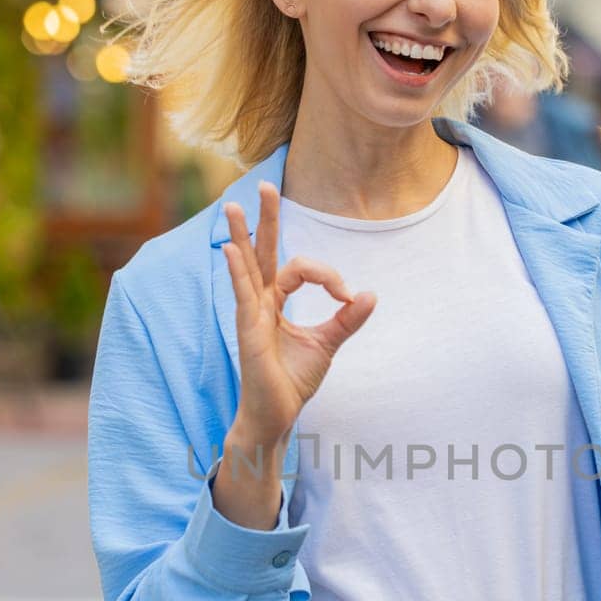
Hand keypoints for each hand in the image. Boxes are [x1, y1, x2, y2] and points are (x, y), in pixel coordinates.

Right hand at [222, 183, 376, 443]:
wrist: (278, 416)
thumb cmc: (293, 380)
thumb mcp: (327, 344)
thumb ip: (347, 319)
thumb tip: (370, 294)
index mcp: (275, 301)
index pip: (299, 268)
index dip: (327, 275)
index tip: (346, 297)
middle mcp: (260, 303)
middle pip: (263, 252)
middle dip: (265, 219)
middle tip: (266, 185)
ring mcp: (250, 316)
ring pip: (247, 268)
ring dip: (241, 236)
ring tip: (233, 207)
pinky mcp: (248, 332)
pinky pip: (243, 296)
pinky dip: (237, 272)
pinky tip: (231, 250)